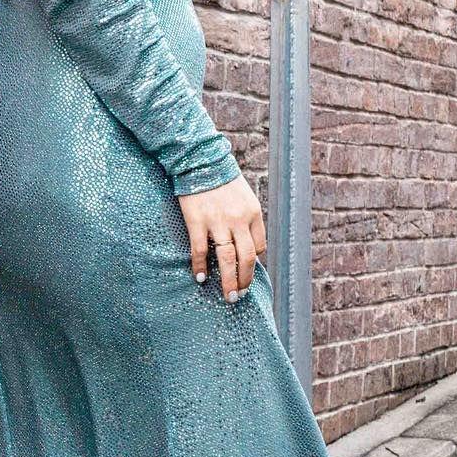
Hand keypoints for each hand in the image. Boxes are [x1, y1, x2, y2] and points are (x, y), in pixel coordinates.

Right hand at [177, 172, 265, 301]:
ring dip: (229, 281)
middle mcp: (239, 219)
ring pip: (227, 259)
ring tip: (228, 296)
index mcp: (253, 213)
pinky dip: (200, 266)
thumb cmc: (222, 179)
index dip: (253, 261)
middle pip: (247, 258)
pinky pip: (200, 250)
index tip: (244, 269)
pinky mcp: (197, 221)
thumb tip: (244, 244)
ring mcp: (218, 221)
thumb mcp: (243, 196)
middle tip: (239, 296)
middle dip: (245, 280)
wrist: (200, 160)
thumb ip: (245, 218)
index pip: (259, 246)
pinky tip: (200, 278)